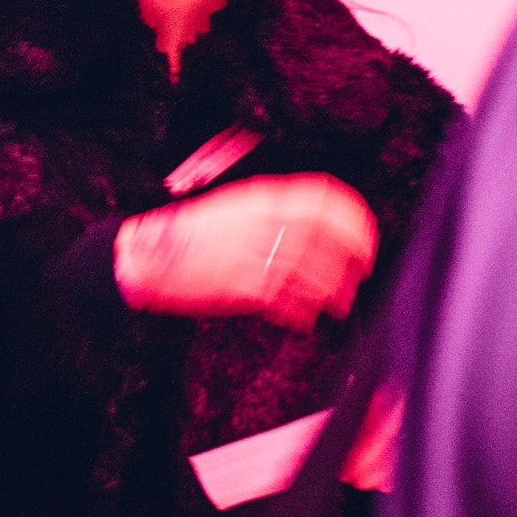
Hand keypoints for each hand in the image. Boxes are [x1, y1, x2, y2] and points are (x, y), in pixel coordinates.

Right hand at [114, 174, 375, 330]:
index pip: (324, 199)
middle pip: (329, 237)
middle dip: (355, 256)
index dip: (354, 218)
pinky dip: (304, 314)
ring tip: (338, 302)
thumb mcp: (237, 204)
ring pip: (315, 274)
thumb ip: (276, 211)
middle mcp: (264, 224)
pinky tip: (305, 317)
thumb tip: (314, 222)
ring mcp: (256, 256)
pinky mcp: (246, 289)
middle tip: (363, 270)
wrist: (152, 254)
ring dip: (335, 291)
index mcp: (263, 198)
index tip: (365, 234)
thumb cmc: (193, 232)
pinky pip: (289, 304)